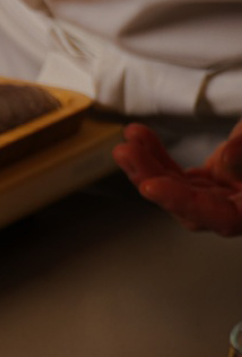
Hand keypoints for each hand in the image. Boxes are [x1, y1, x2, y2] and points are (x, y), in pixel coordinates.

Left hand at [113, 120, 241, 234]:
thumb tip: (227, 155)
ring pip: (174, 188)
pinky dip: (156, 155)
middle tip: (126, 153)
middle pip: (186, 204)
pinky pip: (175, 173)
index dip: (183, 201)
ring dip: (146, 165)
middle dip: (151, 177)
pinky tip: (140, 138)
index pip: (221, 217)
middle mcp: (236, 211)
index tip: (153, 186)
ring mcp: (218, 197)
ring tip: (127, 143)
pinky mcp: (207, 183)